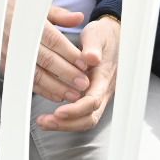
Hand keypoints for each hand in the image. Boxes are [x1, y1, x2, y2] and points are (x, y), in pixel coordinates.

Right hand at [0, 0, 91, 105]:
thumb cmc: (15, 10)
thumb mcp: (36, 6)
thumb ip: (59, 15)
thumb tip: (79, 17)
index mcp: (30, 23)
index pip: (53, 40)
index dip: (69, 53)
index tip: (84, 63)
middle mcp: (20, 41)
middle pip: (46, 60)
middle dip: (66, 73)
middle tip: (83, 83)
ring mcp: (12, 56)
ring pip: (36, 75)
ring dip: (56, 87)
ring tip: (73, 94)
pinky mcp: (7, 68)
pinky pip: (25, 82)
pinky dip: (41, 90)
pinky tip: (56, 95)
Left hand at [38, 15, 120, 132]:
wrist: (115, 36)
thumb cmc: (104, 36)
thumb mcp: (97, 35)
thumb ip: (93, 46)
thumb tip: (91, 58)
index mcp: (105, 77)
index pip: (92, 101)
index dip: (75, 110)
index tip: (58, 112)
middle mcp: (103, 90)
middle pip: (89, 117)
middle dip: (67, 123)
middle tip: (45, 121)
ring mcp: (98, 95)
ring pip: (85, 120)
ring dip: (65, 124)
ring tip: (44, 122)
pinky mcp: (91, 96)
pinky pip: (81, 114)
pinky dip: (66, 119)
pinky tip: (51, 117)